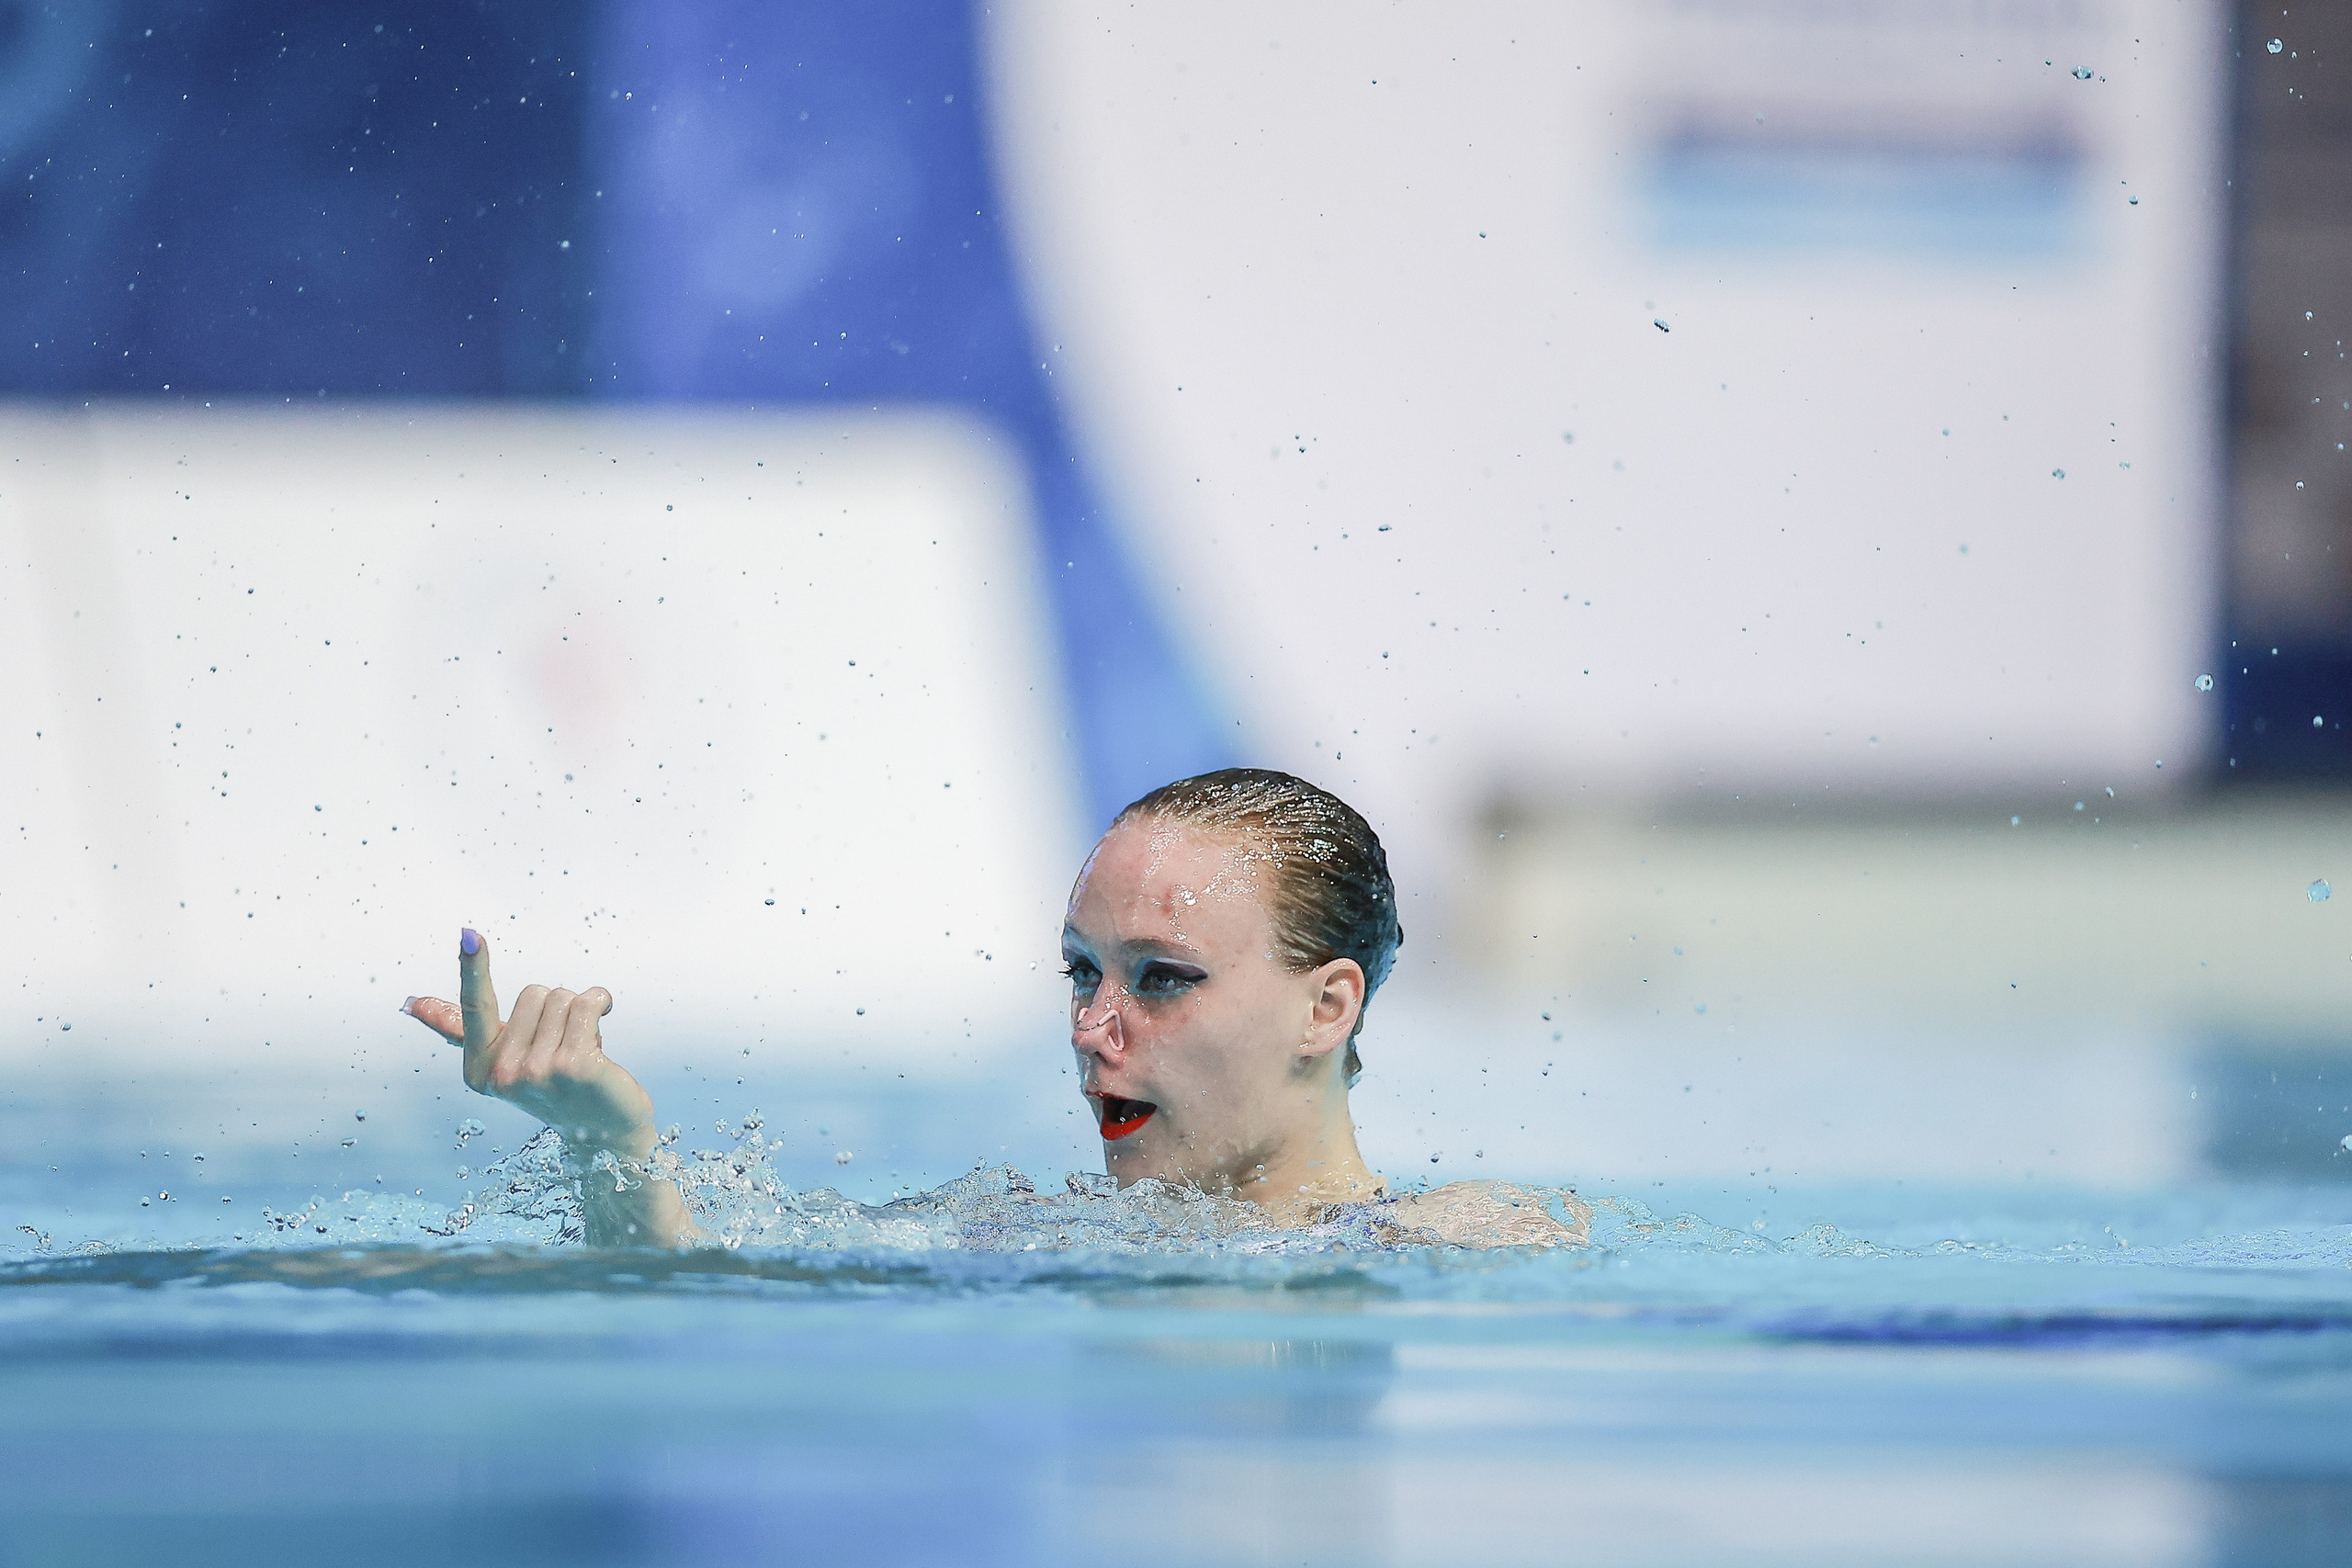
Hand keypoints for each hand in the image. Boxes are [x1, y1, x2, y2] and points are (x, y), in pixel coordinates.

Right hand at [402, 928, 657, 1158]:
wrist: (602, 1134)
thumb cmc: (555, 1088)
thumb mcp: (505, 1060)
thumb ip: (461, 1029)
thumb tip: (411, 1003)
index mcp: (479, 1070)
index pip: (473, 1008)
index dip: (472, 967)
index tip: (468, 933)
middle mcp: (503, 1074)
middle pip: (532, 991)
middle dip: (554, 1008)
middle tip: (562, 1047)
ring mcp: (538, 1072)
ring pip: (562, 996)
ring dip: (580, 1011)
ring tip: (582, 1047)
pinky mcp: (575, 1066)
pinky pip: (588, 1002)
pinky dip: (601, 1003)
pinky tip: (603, 1029)